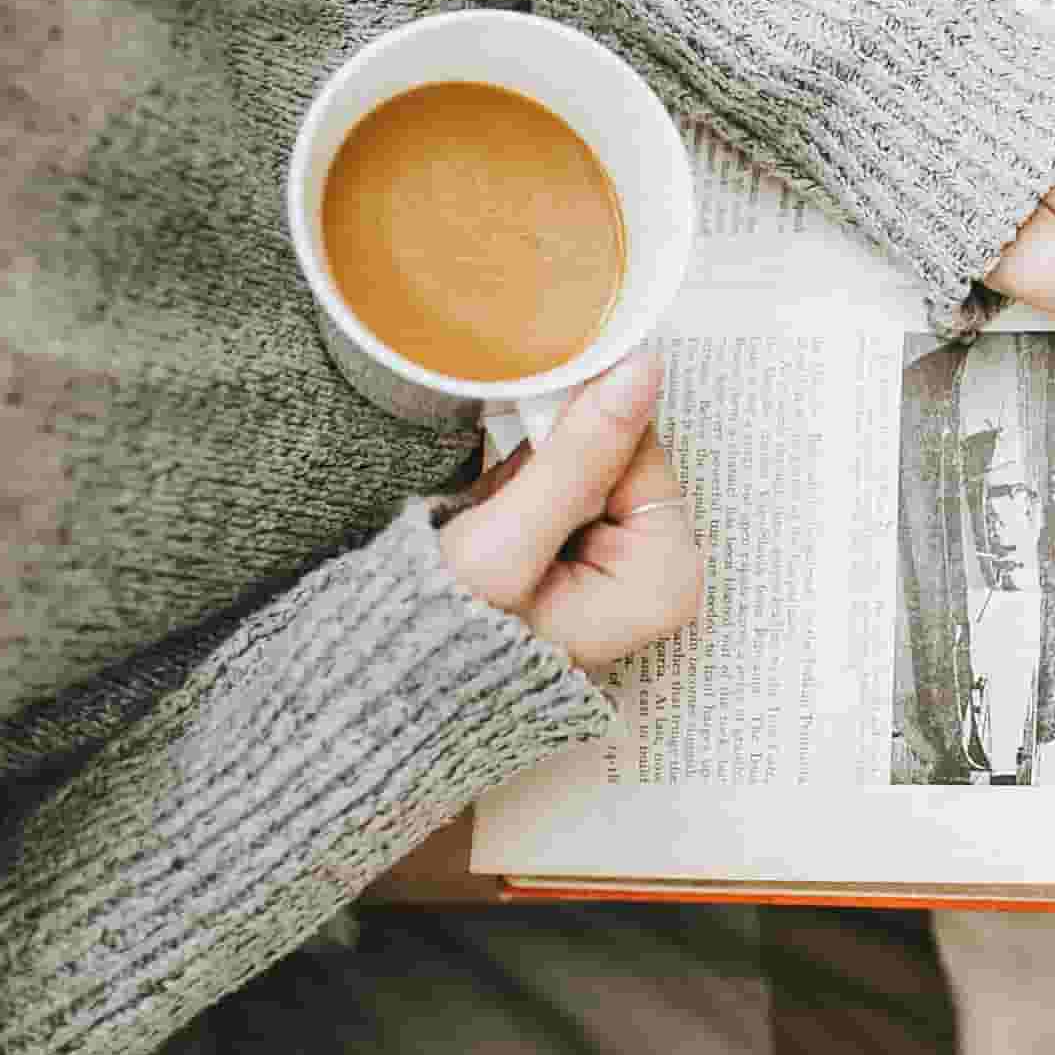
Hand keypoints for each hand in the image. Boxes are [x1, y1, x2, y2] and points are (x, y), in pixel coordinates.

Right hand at [436, 347, 699, 668]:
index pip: (644, 452)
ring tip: (493, 516)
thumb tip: (639, 372)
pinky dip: (523, 483)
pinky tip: (494, 516)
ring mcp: (619, 564)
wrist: (390, 682)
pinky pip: (564, 481)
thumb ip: (576, 457)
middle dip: (556, 456)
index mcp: (665, 580)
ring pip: (588, 461)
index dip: (585, 429)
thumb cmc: (448, 642)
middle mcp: (655, 574)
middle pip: (620, 455)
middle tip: (504, 498)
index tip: (534, 421)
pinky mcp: (581, 552)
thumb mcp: (506, 545)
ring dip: (534, 469)